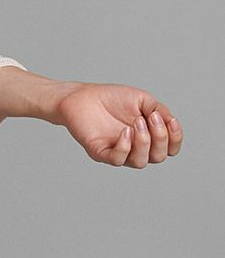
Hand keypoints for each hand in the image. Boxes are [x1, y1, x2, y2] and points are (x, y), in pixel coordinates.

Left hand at [55, 82, 182, 166]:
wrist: (83, 95)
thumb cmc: (112, 98)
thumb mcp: (142, 100)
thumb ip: (160, 111)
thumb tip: (171, 122)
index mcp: (148, 136)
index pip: (170, 148)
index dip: (175, 139)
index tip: (171, 121)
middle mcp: (135, 148)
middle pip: (158, 157)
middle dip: (160, 138)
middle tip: (149, 118)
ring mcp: (118, 152)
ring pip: (140, 162)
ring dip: (143, 142)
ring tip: (136, 122)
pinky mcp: (101, 152)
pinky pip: (117, 160)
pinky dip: (125, 147)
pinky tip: (125, 131)